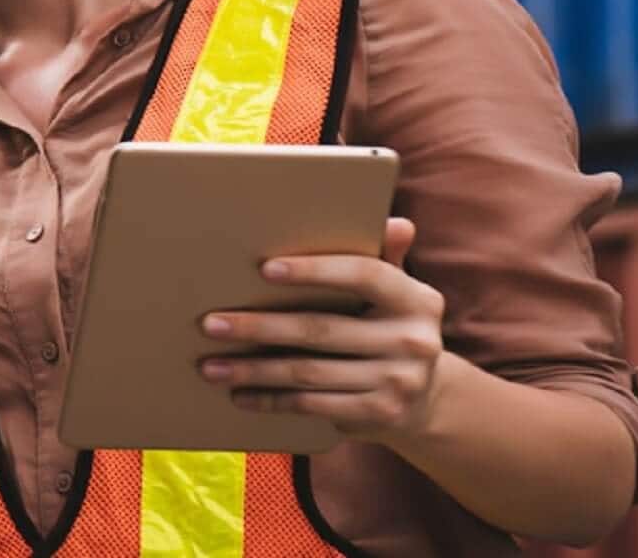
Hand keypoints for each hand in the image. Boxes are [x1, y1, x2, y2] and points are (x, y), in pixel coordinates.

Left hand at [196, 217, 448, 442]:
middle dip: (259, 326)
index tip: (265, 269)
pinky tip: (240, 394)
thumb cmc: (390, 328)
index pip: (364, 275)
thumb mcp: (396, 293)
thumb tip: (397, 223)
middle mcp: (414, 341)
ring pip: (308, 372)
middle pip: (320, 329)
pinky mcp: (380, 414)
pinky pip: (313, 404)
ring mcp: (399, 382)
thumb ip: (386, 257)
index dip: (315, 270)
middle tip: (211, 324)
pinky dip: (272, 400)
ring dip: (254, 370)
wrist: (426, 399)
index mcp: (416, 300)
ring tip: (211, 366)